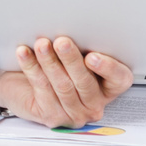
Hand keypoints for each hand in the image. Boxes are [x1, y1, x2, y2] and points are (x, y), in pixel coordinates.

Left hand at [0, 36, 132, 127]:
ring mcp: (74, 114)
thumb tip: (78, 29)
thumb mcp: (78, 54)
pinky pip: (42, 88)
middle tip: (62, 42)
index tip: (92, 56)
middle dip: (71, 60)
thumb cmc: (59, 65)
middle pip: (85, 82)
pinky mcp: (52, 116)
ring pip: (62, 86)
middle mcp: (94, 103)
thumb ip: (84, 47)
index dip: (108, 68)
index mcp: (109, 86)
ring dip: (50, 62)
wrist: (26, 85)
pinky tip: (26, 54)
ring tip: (42, 45)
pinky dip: (32, 68)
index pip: (119, 79)